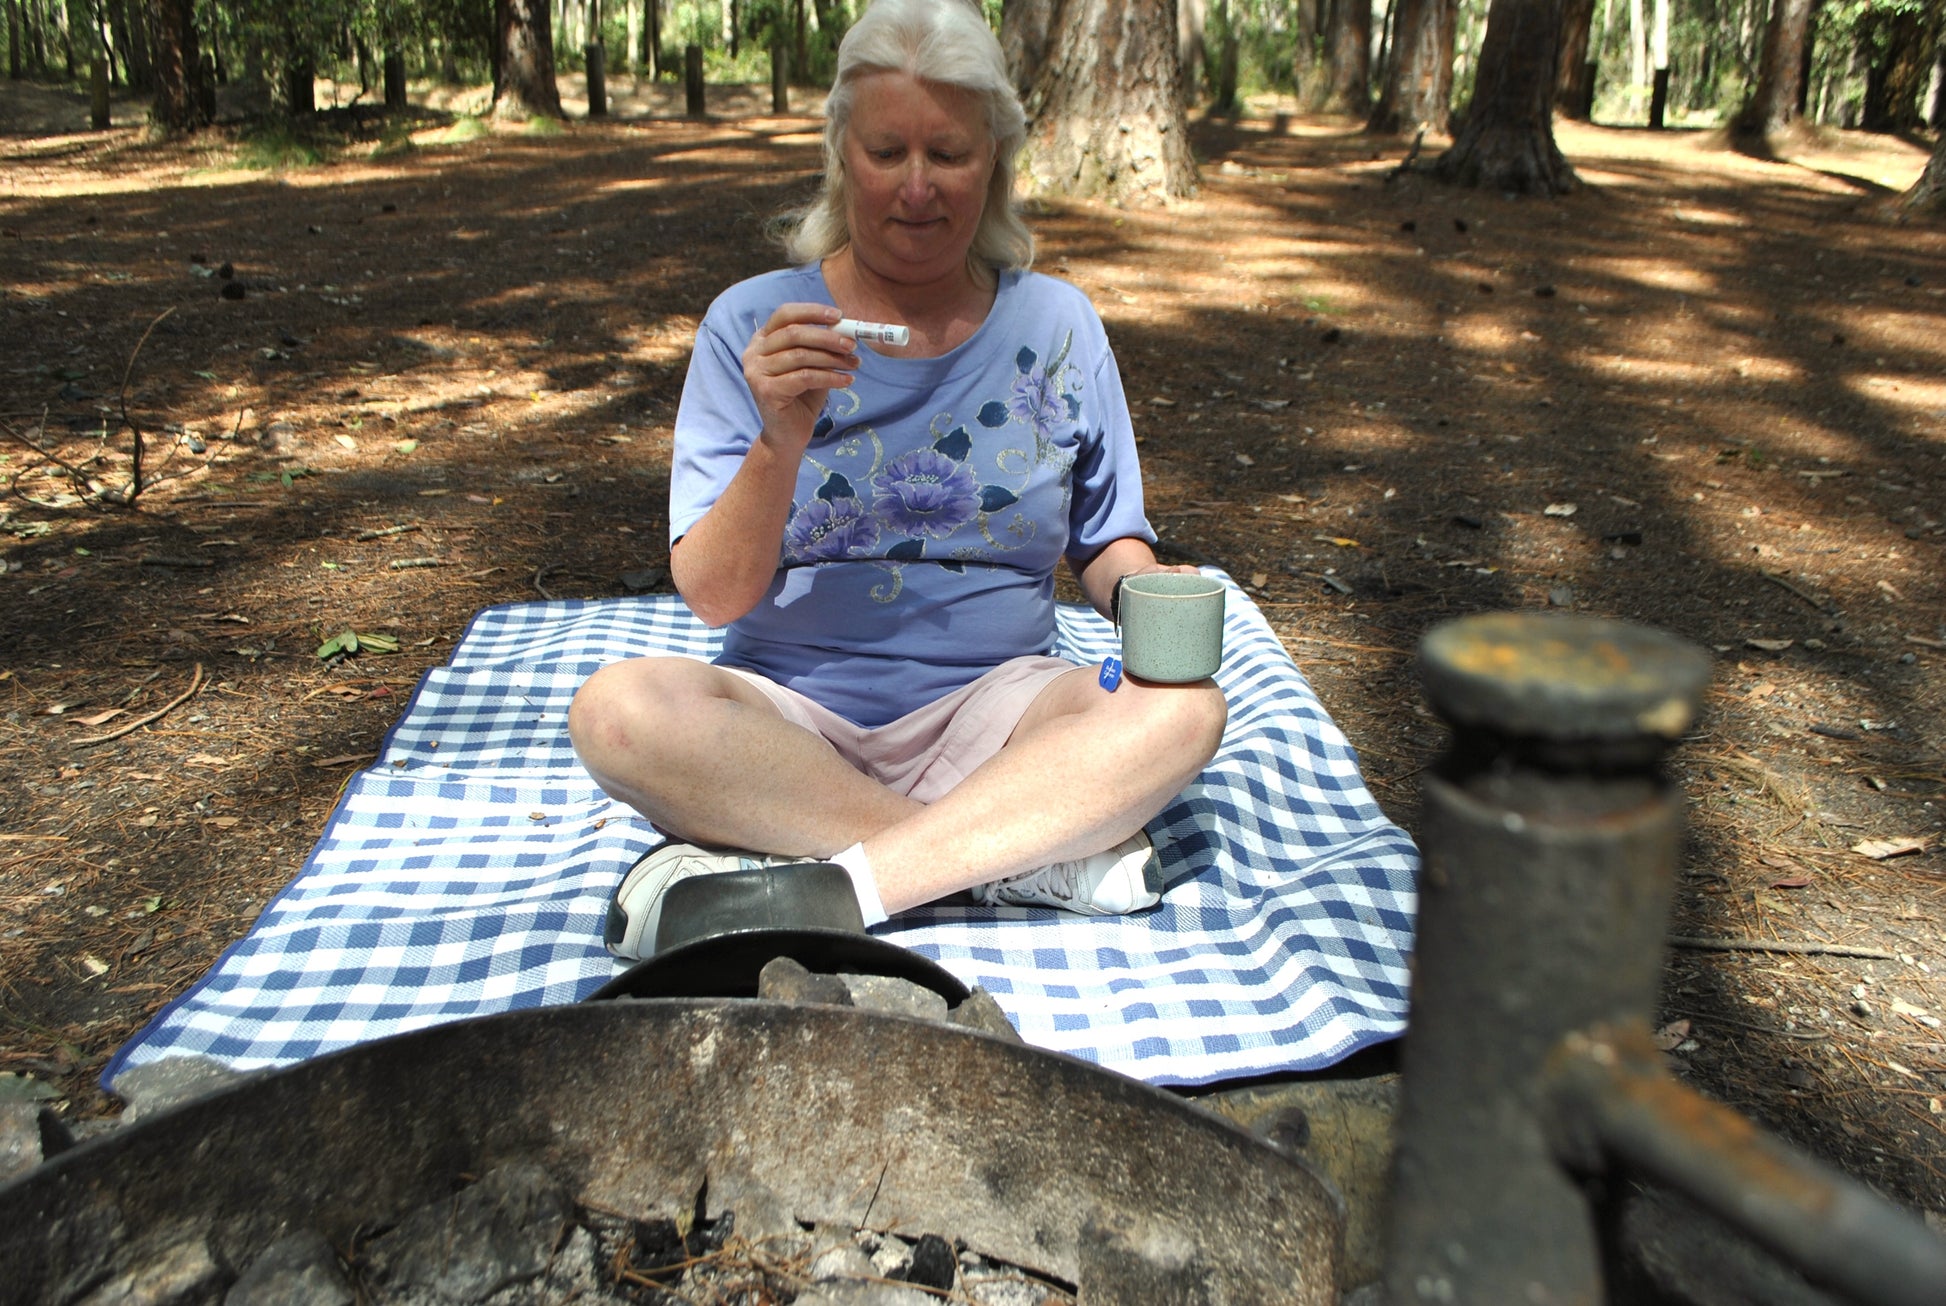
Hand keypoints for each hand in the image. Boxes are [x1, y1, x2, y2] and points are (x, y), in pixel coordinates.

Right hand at [742, 302, 859, 453]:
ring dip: (832, 358)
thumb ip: (821, 347)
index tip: (839, 316)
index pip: (785, 314)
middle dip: (827, 337)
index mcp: (762, 339)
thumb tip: (846, 329)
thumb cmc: (800, 398)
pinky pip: (805, 377)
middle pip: (794, 333)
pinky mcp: (766, 391)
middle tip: (852, 345)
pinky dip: (830, 377)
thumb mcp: (812, 365)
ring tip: (853, 364)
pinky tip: (846, 381)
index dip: (812, 312)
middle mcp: (754, 353)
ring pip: (801, 355)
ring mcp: (756, 372)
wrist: (787, 435)